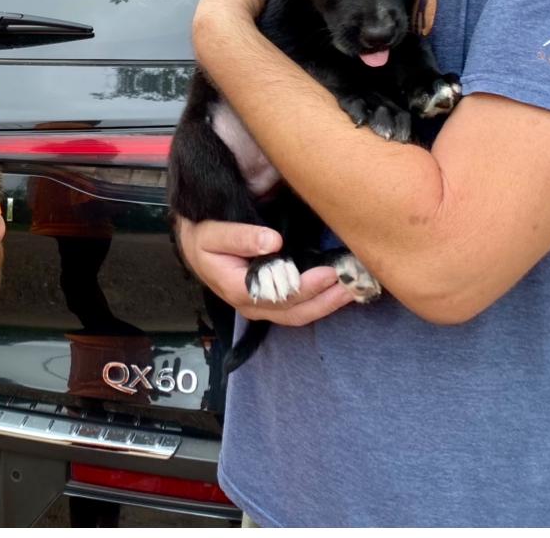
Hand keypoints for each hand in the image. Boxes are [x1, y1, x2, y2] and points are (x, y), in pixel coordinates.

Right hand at [175, 216, 354, 326]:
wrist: (195, 247)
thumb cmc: (204, 238)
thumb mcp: (214, 233)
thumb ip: (241, 237)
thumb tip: (274, 241)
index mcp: (238, 290)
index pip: (278, 296)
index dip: (306, 288)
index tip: (329, 272)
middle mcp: (252, 306)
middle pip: (294, 312)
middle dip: (326, 300)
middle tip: (353, 282)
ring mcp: (262, 307)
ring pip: (299, 315)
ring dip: (328, 303)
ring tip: (354, 288)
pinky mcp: (271, 302)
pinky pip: (298, 308)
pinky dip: (321, 301)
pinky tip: (339, 289)